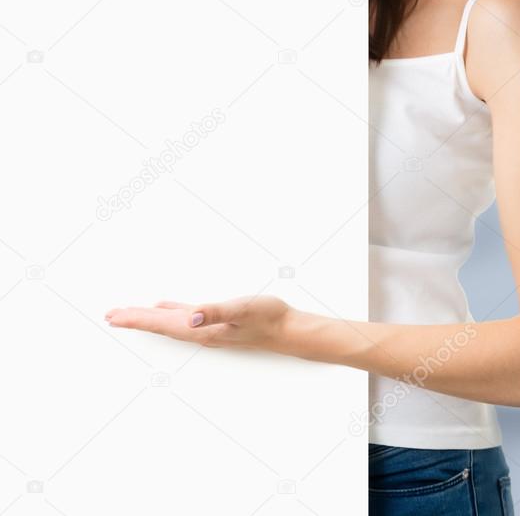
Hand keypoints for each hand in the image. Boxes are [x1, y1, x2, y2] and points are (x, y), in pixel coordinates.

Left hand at [104, 294, 293, 350]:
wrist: (288, 330)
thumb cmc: (267, 318)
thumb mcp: (242, 309)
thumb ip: (216, 312)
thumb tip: (190, 317)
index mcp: (202, 330)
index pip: (162, 324)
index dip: (137, 320)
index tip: (113, 317)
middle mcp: (200, 332)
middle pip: (160, 326)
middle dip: (134, 320)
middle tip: (109, 316)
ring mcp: (208, 329)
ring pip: (170, 323)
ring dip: (148, 318)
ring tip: (128, 315)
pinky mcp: (217, 322)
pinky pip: (185, 317)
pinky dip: (169, 312)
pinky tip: (165, 308)